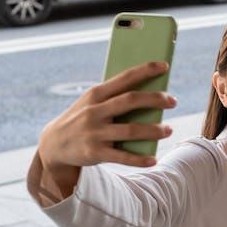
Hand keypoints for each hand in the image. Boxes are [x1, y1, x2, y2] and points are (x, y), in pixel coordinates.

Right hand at [37, 62, 175, 193]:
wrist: (53, 145)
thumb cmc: (82, 119)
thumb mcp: (91, 103)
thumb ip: (114, 98)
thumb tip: (150, 95)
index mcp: (96, 94)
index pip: (124, 78)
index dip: (145, 71)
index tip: (164, 66)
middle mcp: (94, 111)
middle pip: (131, 101)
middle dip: (155, 100)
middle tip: (173, 101)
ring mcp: (94, 132)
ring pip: (130, 130)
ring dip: (153, 130)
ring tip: (168, 130)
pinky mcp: (94, 152)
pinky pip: (122, 156)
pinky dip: (139, 159)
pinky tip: (153, 159)